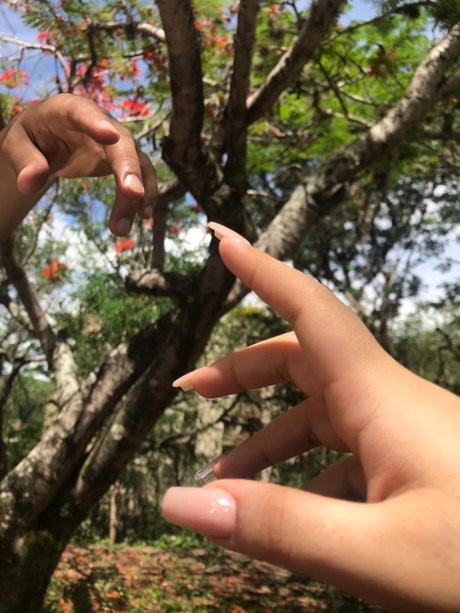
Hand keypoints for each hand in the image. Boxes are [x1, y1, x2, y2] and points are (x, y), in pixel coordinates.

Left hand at [0, 94, 156, 236]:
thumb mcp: (17, 145)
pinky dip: (144, 197)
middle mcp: (101, 122)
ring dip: (137, 194)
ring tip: (122, 227)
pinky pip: (140, 177)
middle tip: (132, 193)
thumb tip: (29, 184)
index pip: (83, 111)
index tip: (110, 135)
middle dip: (128, 167)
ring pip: (136, 164)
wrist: (46, 140)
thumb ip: (25, 161)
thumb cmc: (31, 138)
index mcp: (69, 109)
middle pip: (121, 142)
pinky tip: (143, 217)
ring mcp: (117, 142)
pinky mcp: (123, 161)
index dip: (97, 122)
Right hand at [164, 222, 459, 611]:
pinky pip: (350, 451)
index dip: (264, 272)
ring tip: (224, 476)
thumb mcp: (376, 552)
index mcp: (379, 398)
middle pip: (306, 358)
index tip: (222, 240)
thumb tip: (179, 502)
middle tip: (192, 390)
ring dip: (270, 434)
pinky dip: (308, 473)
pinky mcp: (418, 462)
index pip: (311, 312)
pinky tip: (293, 512)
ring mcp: (406, 431)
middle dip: (244, 368)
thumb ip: (279, 528)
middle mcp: (390, 401)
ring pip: (324, 412)